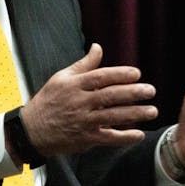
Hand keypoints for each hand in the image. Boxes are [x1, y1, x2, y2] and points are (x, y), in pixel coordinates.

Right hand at [21, 43, 157, 155]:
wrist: (32, 130)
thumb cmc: (49, 100)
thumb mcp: (61, 78)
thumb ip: (83, 64)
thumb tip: (98, 47)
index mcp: (74, 85)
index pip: (100, 77)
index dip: (119, 75)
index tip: (136, 73)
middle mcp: (80, 102)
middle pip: (110, 96)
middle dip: (132, 93)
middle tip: (150, 90)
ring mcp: (84, 121)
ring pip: (113, 117)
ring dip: (135, 114)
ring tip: (152, 111)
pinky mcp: (86, 138)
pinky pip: (109, 138)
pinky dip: (124, 137)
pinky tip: (139, 134)